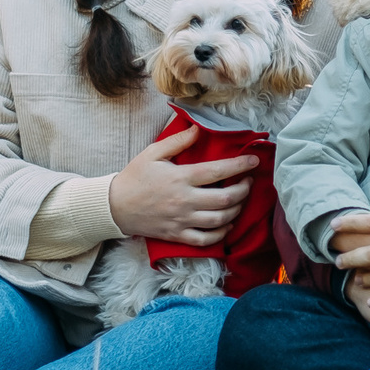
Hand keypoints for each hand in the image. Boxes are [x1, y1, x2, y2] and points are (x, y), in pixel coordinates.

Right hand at [106, 129, 258, 244]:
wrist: (115, 206)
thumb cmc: (135, 177)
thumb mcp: (153, 153)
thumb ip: (178, 141)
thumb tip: (199, 129)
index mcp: (180, 178)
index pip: (218, 171)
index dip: (241, 166)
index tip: (254, 161)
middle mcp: (185, 200)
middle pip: (226, 199)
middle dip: (244, 190)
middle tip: (248, 182)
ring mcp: (182, 220)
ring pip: (220, 220)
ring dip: (237, 210)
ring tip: (240, 200)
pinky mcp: (178, 235)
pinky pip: (207, 239)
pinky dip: (222, 233)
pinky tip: (227, 224)